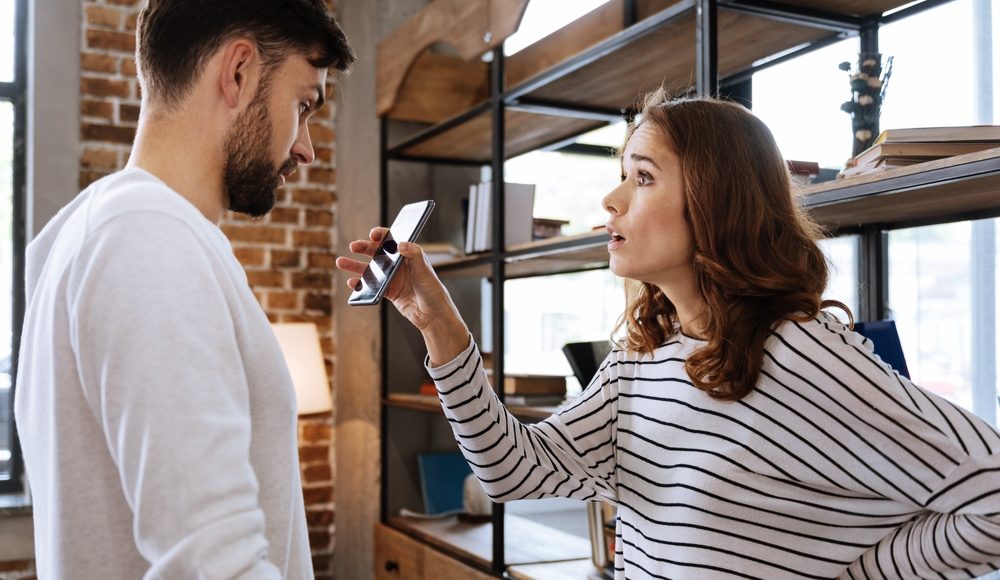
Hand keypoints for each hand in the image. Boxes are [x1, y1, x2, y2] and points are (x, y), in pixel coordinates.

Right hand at [336, 228, 469, 364]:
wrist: (432, 315)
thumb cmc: (433, 291)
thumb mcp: (425, 271)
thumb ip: (414, 255)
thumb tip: (400, 244)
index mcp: (408, 255)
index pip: (392, 240)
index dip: (381, 235)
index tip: (373, 234)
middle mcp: (399, 264)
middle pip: (377, 252)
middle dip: (364, 248)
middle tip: (353, 246)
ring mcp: (392, 278)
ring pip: (370, 269)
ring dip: (355, 265)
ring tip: (340, 262)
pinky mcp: (388, 291)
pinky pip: (371, 286)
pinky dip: (360, 284)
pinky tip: (352, 282)